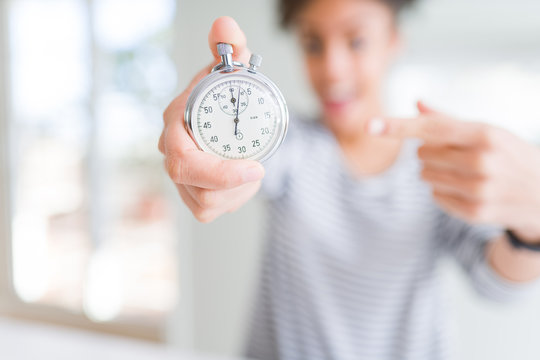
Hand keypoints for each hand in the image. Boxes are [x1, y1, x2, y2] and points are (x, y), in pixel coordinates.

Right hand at [159, 17, 263, 222]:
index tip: (255, 168)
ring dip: (237, 191)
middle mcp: (172, 156)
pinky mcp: (192, 195)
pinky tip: (241, 180)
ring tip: (250, 168)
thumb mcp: (231, 70)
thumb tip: (225, 26)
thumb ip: (230, 47)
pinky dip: (233, 198)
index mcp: (176, 127)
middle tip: (259, 172)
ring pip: (207, 205)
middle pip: (197, 191)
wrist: (221, 119)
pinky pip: (210, 210)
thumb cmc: (222, 96)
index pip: (182, 160)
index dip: (218, 172)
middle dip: (232, 188)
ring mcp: (180, 179)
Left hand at [367, 101, 539, 242]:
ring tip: (464, 173)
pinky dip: (444, 192)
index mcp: (484, 133)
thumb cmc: (509, 155)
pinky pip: (435, 197)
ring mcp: (479, 189)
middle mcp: (482, 161)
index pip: (431, 128)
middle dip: (431, 153)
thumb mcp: (487, 131)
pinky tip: (468, 190)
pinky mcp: (475, 212)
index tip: (370, 126)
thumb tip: (417, 103)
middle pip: (422, 154)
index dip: (398, 126)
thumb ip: (448, 119)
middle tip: (458, 156)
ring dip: (435, 173)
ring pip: (425, 177)